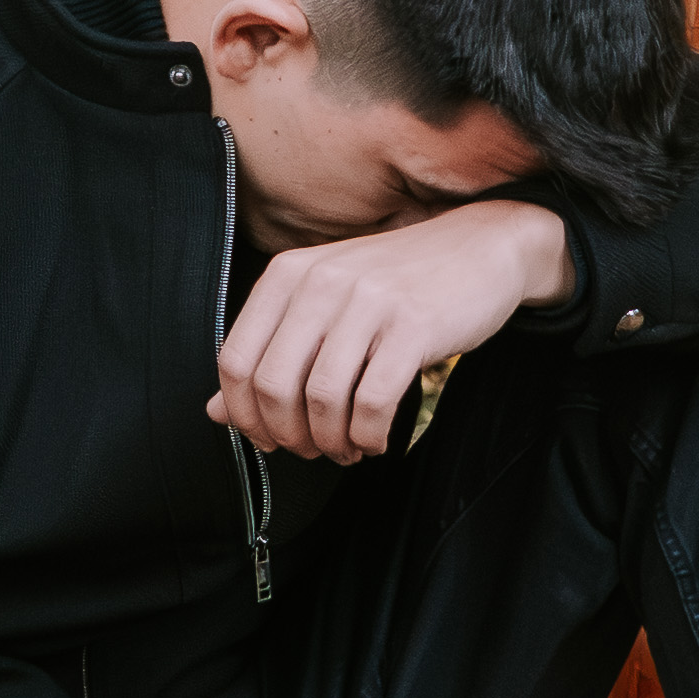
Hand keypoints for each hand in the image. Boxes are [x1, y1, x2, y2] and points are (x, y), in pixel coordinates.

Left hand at [211, 202, 574, 462]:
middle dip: (288, 436)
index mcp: (288, 274)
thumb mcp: (326, 305)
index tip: (270, 439)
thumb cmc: (398, 284)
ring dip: (331, 442)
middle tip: (314, 450)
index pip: (234, 360)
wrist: (481, 247)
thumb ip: (271, 352)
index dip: (245, 415)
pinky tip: (377, 439)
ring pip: (321, 400)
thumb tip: (216, 412)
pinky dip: (368, 436)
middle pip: (272, 386)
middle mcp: (320, 282)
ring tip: (348, 447)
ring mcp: (367, 301)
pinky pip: (372, 402)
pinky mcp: (413, 325)